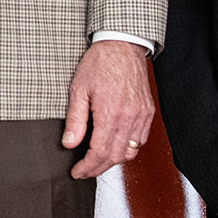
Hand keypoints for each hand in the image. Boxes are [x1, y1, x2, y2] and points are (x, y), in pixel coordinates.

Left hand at [62, 38, 155, 179]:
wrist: (122, 45)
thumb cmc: (99, 63)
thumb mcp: (79, 89)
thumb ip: (75, 120)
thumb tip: (69, 144)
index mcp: (111, 113)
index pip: (99, 152)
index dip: (87, 167)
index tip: (77, 172)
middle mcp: (130, 117)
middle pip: (115, 157)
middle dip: (98, 168)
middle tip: (84, 171)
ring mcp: (142, 116)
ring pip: (130, 152)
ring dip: (113, 161)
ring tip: (97, 161)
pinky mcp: (148, 112)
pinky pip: (141, 140)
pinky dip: (127, 149)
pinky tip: (114, 146)